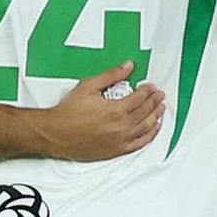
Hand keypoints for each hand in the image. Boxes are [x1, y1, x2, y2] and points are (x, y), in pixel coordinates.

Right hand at [36, 65, 167, 160]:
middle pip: (145, 111)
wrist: (55, 134)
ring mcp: (120, 140)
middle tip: (159, 95)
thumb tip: (128, 67)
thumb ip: (111, 76)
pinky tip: (154, 128)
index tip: (150, 87)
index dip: (147, 91)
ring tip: (161, 108)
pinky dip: (150, 135)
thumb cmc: (68, 112)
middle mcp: (122, 126)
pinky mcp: (117, 150)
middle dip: (154, 101)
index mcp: (116, 110)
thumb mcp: (88, 86)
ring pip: (146, 127)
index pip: (140, 98)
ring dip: (156, 116)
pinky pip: (140, 143)